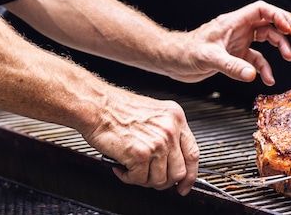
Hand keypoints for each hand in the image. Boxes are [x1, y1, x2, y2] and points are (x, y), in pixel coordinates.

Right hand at [85, 86, 199, 194]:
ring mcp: (157, 143)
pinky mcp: (140, 154)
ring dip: (143, 179)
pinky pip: (139, 180)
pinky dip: (128, 178)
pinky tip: (121, 166)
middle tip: (149, 177)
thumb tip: (171, 160)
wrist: (97, 106)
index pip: (193, 154)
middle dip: (163, 181)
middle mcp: (170, 130)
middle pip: (179, 172)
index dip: (190, 175)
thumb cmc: (118, 109)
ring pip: (159, 180)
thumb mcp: (154, 114)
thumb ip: (167, 133)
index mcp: (176, 118)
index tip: (184, 185)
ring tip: (132, 168)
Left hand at [169, 0, 290, 85]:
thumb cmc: (185, 52)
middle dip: (284, 29)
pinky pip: (255, 59)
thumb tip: (252, 74)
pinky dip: (263, 68)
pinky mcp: (235, 56)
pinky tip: (267, 79)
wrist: (173, 61)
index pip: (261, 10)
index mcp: (233, 22)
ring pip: (265, 40)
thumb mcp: (209, 58)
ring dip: (278, 48)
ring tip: (288, 58)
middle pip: (268, 23)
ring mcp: (237, 42)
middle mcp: (238, 29)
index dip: (278, 15)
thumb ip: (232, 66)